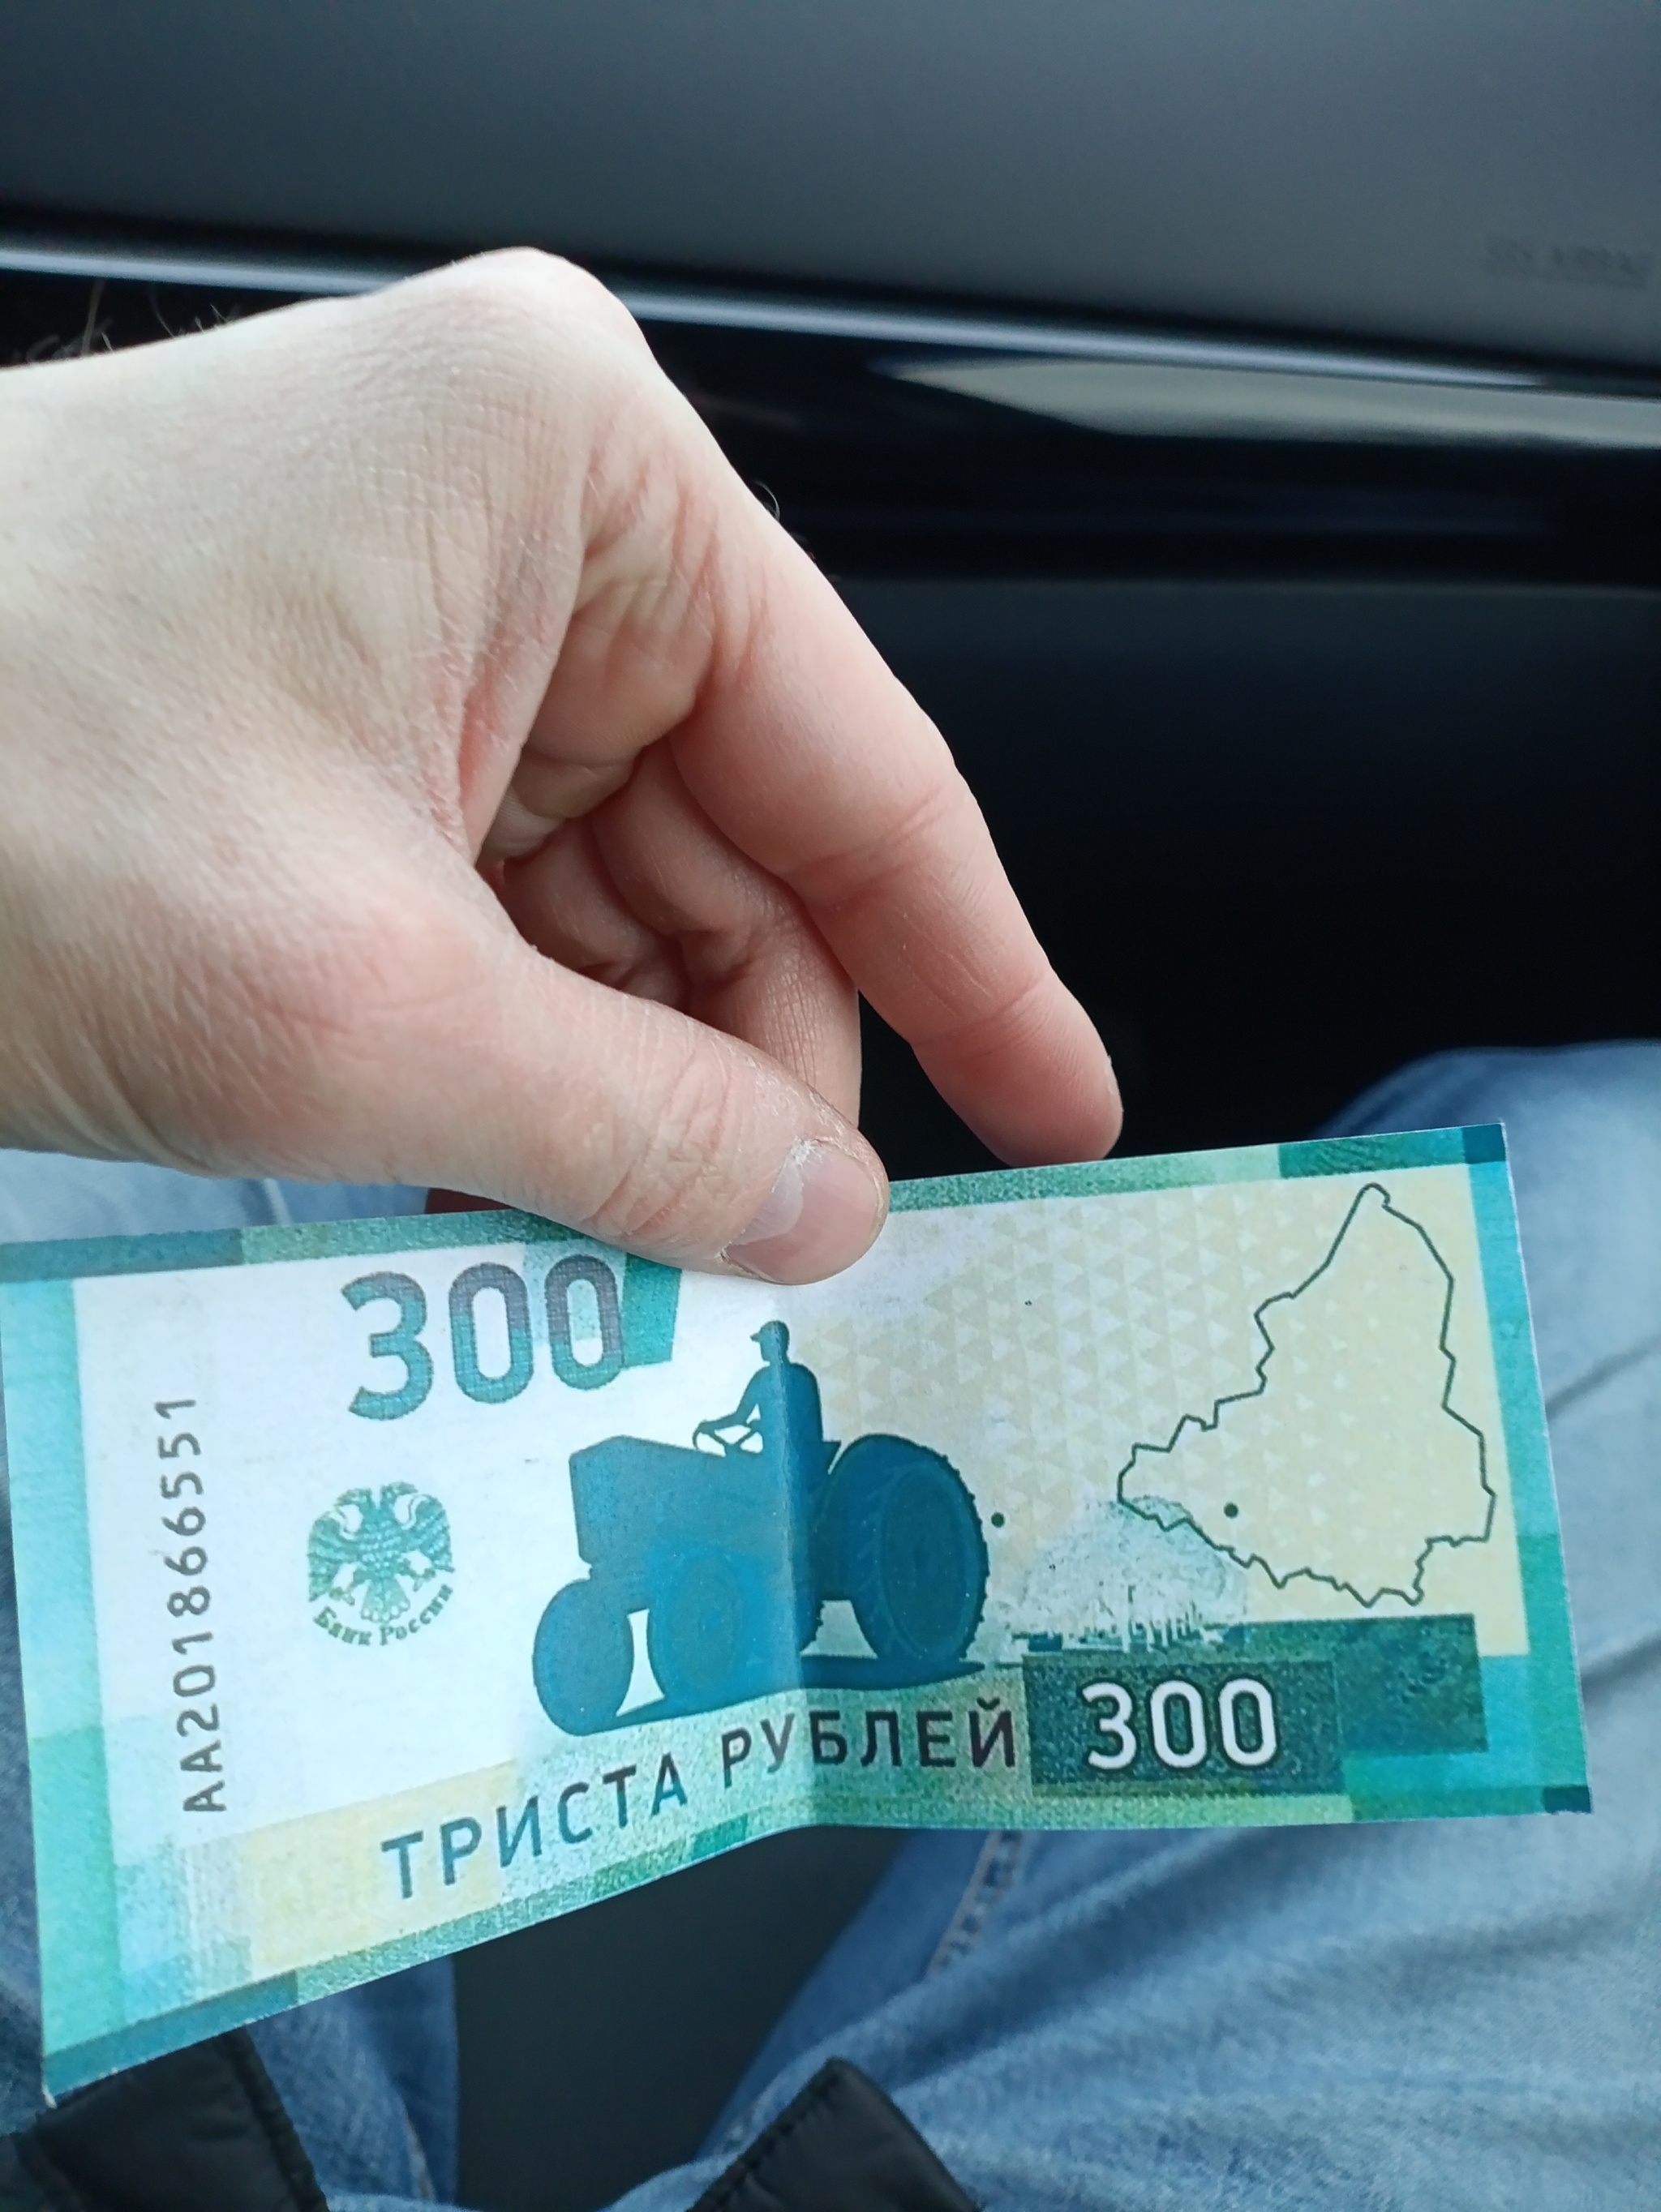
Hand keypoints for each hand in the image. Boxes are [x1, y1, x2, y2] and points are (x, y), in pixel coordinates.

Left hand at [0, 252, 1117, 1279]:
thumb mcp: (356, 1009)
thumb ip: (636, 1126)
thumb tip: (819, 1215)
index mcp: (574, 470)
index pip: (861, 761)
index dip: (976, 967)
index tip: (1058, 1109)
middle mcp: (512, 513)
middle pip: (738, 845)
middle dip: (761, 1065)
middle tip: (784, 1259)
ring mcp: (415, 611)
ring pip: (616, 898)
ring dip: (630, 1083)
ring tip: (636, 1250)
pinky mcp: (330, 713)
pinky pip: (498, 905)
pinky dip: (521, 1053)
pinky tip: (525, 1180)